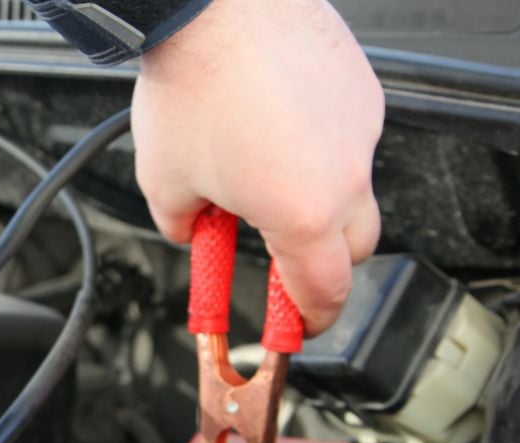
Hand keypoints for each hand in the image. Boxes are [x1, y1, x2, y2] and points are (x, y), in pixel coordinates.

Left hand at [132, 0, 384, 334]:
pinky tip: (274, 127)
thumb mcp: (165, 181)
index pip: (325, 292)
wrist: (213, 3)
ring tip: (257, 174)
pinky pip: (349, 138)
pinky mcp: (361, 88)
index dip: (309, 320)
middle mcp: (345, 174)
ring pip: (352, 188)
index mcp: (303, 213)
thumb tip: (190, 233)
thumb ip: (184, 228)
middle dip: (320, 265)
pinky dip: (319, 149)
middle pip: (356, 248)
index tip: (297, 326)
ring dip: (316, 200)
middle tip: (279, 262)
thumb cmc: (192, 85)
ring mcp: (361, 127)